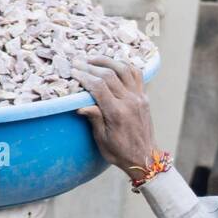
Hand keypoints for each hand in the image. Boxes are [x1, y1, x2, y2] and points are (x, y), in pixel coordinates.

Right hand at [76, 56, 159, 176]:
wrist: (145, 157)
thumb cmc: (120, 152)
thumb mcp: (102, 139)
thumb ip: (94, 119)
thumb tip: (80, 105)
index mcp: (117, 113)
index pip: (98, 86)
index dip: (83, 76)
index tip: (72, 72)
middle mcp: (130, 102)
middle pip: (109, 75)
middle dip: (90, 66)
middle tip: (77, 62)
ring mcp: (139, 97)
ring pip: (124, 69)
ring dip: (107, 61)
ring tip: (93, 59)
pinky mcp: (144, 97)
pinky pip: (137, 74)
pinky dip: (125, 65)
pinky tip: (114, 64)